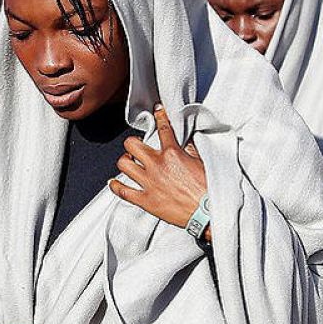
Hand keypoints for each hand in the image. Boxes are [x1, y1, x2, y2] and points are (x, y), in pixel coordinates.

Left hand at [110, 104, 209, 240]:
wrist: (208, 212)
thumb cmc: (208, 188)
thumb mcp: (201, 161)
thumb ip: (189, 148)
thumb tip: (184, 139)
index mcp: (172, 154)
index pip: (163, 128)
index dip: (159, 116)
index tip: (157, 112)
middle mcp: (157, 165)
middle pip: (131, 144)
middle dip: (133, 143)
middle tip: (138, 147)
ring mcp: (149, 183)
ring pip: (123, 164)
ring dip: (125, 161)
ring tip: (129, 162)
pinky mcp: (146, 200)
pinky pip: (123, 191)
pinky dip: (115, 186)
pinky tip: (114, 182)